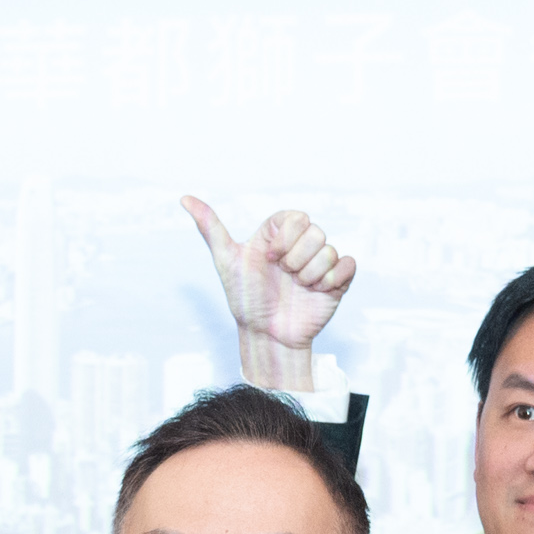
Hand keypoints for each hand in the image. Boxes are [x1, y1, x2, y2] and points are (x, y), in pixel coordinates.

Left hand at [183, 195, 354, 385]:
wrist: (266, 335)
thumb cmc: (245, 299)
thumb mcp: (226, 261)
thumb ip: (210, 228)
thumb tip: (184, 198)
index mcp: (279, 236)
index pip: (295, 217)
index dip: (285, 238)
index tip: (268, 258)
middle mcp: (301, 246)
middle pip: (316, 232)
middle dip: (296, 259)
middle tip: (283, 276)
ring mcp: (320, 264)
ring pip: (330, 250)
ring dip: (310, 274)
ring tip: (297, 288)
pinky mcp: (337, 282)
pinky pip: (349, 266)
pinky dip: (333, 279)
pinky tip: (317, 291)